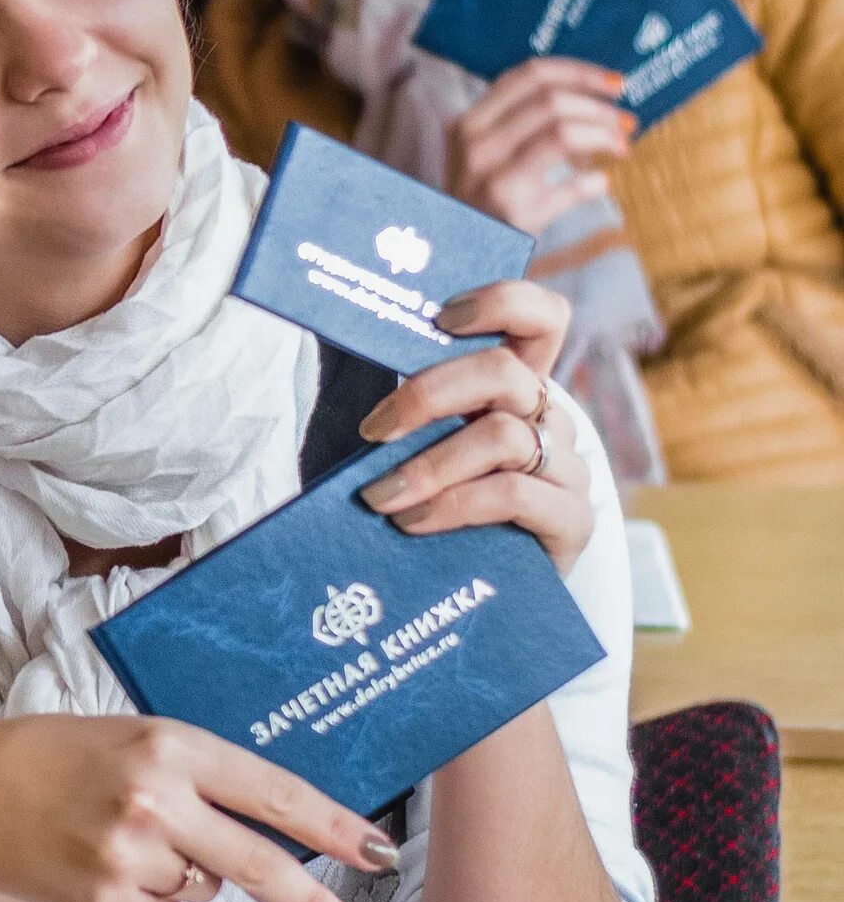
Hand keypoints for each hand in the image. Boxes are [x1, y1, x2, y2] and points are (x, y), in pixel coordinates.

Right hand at [0, 715, 395, 901]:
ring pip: (206, 887)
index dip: (332, 825)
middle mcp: (153, 797)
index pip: (270, 791)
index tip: (378, 850)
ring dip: (187, 874)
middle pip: (257, 862)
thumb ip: (200, 775)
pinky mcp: (105, 898)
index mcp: (168, 744)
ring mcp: (128, 853)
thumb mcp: (133, 740)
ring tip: (121, 839)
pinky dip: (147, 896)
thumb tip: (276, 830)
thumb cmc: (61, 760)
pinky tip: (101, 864)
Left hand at [356, 280, 595, 573]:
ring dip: (429, 465)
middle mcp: (550, 420)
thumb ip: (393, 404)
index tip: (441, 317)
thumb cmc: (427, 507)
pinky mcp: (572, 521)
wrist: (471, 599)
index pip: (541, 319)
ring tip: (379, 498)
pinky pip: (513, 493)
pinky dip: (452, 505)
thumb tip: (328, 344)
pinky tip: (412, 523)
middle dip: (429, 395)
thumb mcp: (408, 447)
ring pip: (502, 436)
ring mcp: (567, 469)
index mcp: (516, 390)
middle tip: (373, 430)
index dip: (503, 302)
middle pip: (505, 373)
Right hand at [443, 57, 633, 233]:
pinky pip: (570, 186)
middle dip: (599, 107)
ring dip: (603, 135)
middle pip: (551, 101)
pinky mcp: (511, 210)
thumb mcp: (484, 152)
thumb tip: (593, 93)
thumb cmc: (480, 201)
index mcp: (469, 122)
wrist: (457, 256)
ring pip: (561, 132)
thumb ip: (522, 121)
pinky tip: (602, 182)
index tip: (617, 84)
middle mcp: (475, 144)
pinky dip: (594, 182)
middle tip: (626, 121)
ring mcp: (491, 177)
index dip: (580, 73)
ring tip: (621, 146)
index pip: (529, 75)